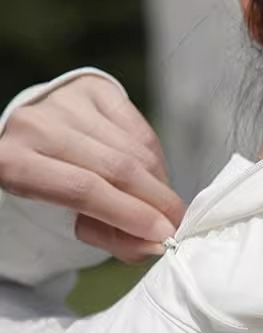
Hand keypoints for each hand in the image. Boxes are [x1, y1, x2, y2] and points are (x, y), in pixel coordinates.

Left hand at [0, 75, 184, 262]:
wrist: (41, 139)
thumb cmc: (55, 188)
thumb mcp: (68, 221)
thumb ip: (112, 239)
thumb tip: (153, 244)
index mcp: (13, 162)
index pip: (82, 190)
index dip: (128, 214)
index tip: (161, 234)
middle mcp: (35, 125)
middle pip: (114, 166)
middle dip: (155, 200)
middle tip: (175, 222)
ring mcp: (65, 101)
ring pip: (133, 149)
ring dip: (158, 183)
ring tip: (161, 203)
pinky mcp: (93, 87)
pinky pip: (139, 129)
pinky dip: (157, 159)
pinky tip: (154, 176)